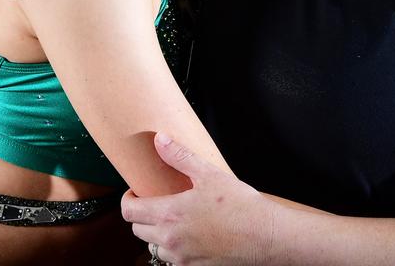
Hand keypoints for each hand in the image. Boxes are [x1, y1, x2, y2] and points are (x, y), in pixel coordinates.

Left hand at [123, 133, 278, 265]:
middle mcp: (171, 239)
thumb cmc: (242, 207)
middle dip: (142, 215)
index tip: (136, 192)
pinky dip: (175, 248)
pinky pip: (173, 260)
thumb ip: (180, 157)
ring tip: (174, 220)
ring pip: (154, 247)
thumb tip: (160, 141)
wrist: (266, 237)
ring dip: (157, 234)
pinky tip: (191, 236)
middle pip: (137, 230)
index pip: (129, 211)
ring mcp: (182, 257)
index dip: (128, 199)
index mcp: (170, 215)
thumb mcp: (210, 175)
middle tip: (156, 202)